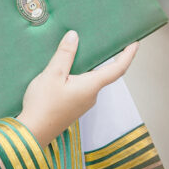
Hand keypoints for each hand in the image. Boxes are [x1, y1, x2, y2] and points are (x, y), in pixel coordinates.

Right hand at [15, 31, 137, 145]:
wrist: (32, 132)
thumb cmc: (43, 104)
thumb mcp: (52, 74)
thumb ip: (65, 54)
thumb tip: (74, 36)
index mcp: (91, 86)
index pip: (117, 69)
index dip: (128, 55)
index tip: (135, 43)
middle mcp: (91, 96)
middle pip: (103, 74)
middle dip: (105, 59)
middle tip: (105, 42)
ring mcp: (83, 103)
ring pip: (90, 81)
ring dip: (88, 68)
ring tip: (79, 53)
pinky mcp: (73, 107)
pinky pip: (81, 88)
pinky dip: (78, 77)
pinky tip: (65, 72)